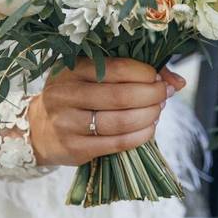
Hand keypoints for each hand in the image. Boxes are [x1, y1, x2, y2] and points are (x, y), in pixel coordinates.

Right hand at [28, 58, 185, 165]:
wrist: (38, 128)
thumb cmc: (76, 95)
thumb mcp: (94, 75)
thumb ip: (134, 72)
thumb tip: (179, 81)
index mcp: (71, 69)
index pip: (116, 68)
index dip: (145, 73)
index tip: (159, 78)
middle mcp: (65, 94)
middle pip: (121, 96)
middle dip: (152, 95)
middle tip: (164, 95)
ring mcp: (67, 123)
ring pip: (120, 122)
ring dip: (148, 117)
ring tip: (157, 112)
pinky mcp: (74, 149)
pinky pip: (115, 143)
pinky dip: (139, 137)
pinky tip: (148, 130)